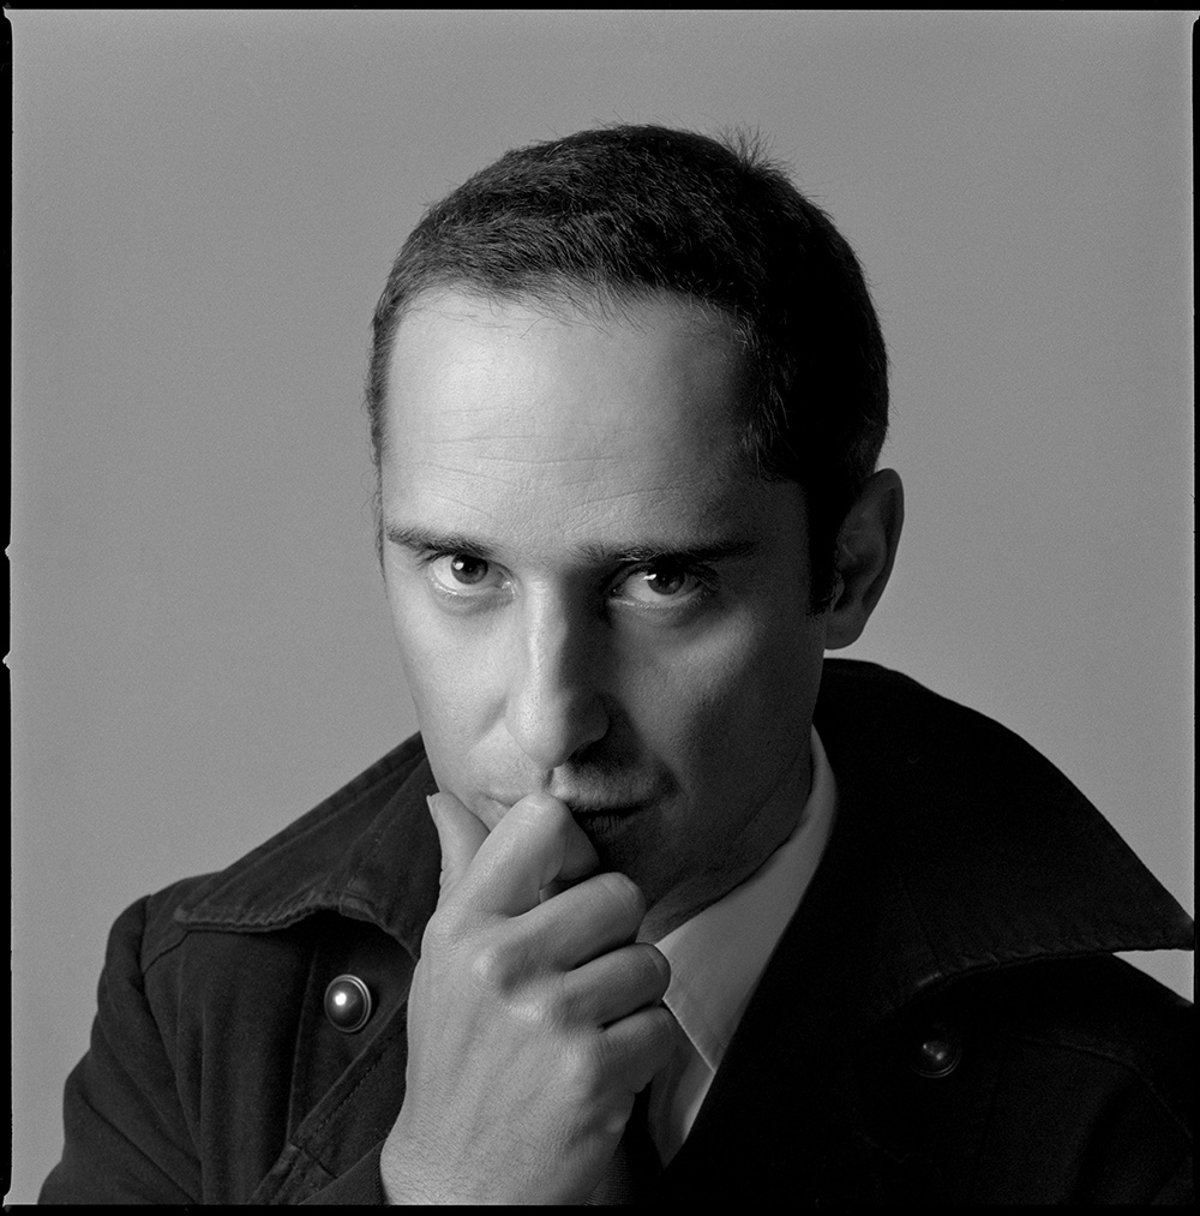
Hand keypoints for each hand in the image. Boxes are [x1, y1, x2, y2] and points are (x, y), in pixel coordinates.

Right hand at [380, 791, 677, 1204]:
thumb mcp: (443, 964)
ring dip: (631, 999)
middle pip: (619, 893)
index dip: (574, 851)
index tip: (569, 887)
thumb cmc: (456, 1064)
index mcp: (463, 927)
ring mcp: (551, 1019)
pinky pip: (660, 1025)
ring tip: (584, 1028)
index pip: (542, 822)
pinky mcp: (595, 1073)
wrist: (459, 1186)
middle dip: (616, 935)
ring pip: (649, 960)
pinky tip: (597, 1070)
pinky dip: (641, 1050)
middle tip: (582, 974)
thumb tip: (446, 802)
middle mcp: (503, 964)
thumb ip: (462, 876)